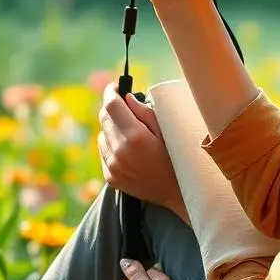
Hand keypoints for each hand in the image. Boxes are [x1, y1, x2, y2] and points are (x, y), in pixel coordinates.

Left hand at [97, 84, 187, 221]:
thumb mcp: (166, 130)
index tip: (114, 86)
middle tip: (124, 107)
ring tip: (129, 133)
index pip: (111, 105)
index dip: (110, 92)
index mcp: (135, 136)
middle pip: (104, 118)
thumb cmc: (176, 156)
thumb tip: (126, 98)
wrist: (177, 192)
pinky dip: (111, 146)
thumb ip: (144, 112)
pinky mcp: (111, 177)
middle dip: (112, 108)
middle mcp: (120, 151)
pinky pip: (104, 152)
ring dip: (111, 128)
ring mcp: (113, 166)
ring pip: (102, 135)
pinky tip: (127, 150)